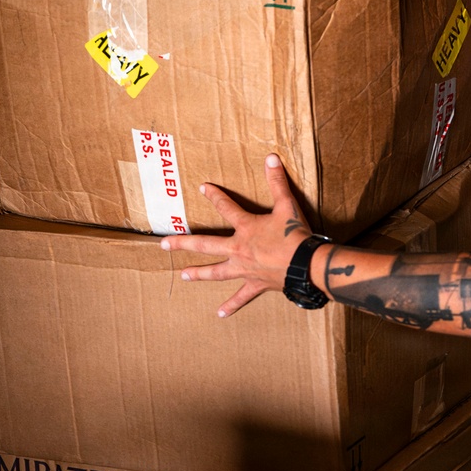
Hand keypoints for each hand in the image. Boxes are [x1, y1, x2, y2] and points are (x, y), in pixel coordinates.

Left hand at [160, 153, 311, 317]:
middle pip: (205, 244)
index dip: (214, 196)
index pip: (226, 207)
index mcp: (245, 228)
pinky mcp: (255, 284)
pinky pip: (240, 297)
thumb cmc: (295, 235)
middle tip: (164, 243)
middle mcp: (238, 249)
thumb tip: (271, 157)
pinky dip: (231, 305)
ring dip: (199, 273)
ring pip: (216, 272)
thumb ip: (277, 181)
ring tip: (184, 275)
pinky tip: (220, 313)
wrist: (306, 264)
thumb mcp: (287, 205)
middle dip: (184, 242)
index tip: (202, 188)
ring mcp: (244, 269)